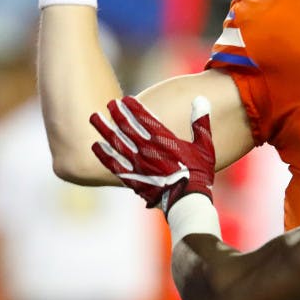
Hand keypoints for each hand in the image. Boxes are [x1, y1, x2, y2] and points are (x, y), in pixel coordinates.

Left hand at [90, 95, 214, 214]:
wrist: (188, 200)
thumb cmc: (198, 173)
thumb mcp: (204, 146)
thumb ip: (200, 122)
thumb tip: (200, 99)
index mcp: (164, 141)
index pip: (144, 118)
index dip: (133, 107)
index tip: (125, 99)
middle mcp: (147, 150)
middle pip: (127, 127)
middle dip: (117, 113)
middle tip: (109, 103)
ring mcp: (137, 165)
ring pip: (116, 143)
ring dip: (104, 129)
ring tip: (95, 118)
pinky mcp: (132, 179)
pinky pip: (114, 164)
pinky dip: (104, 154)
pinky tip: (96, 145)